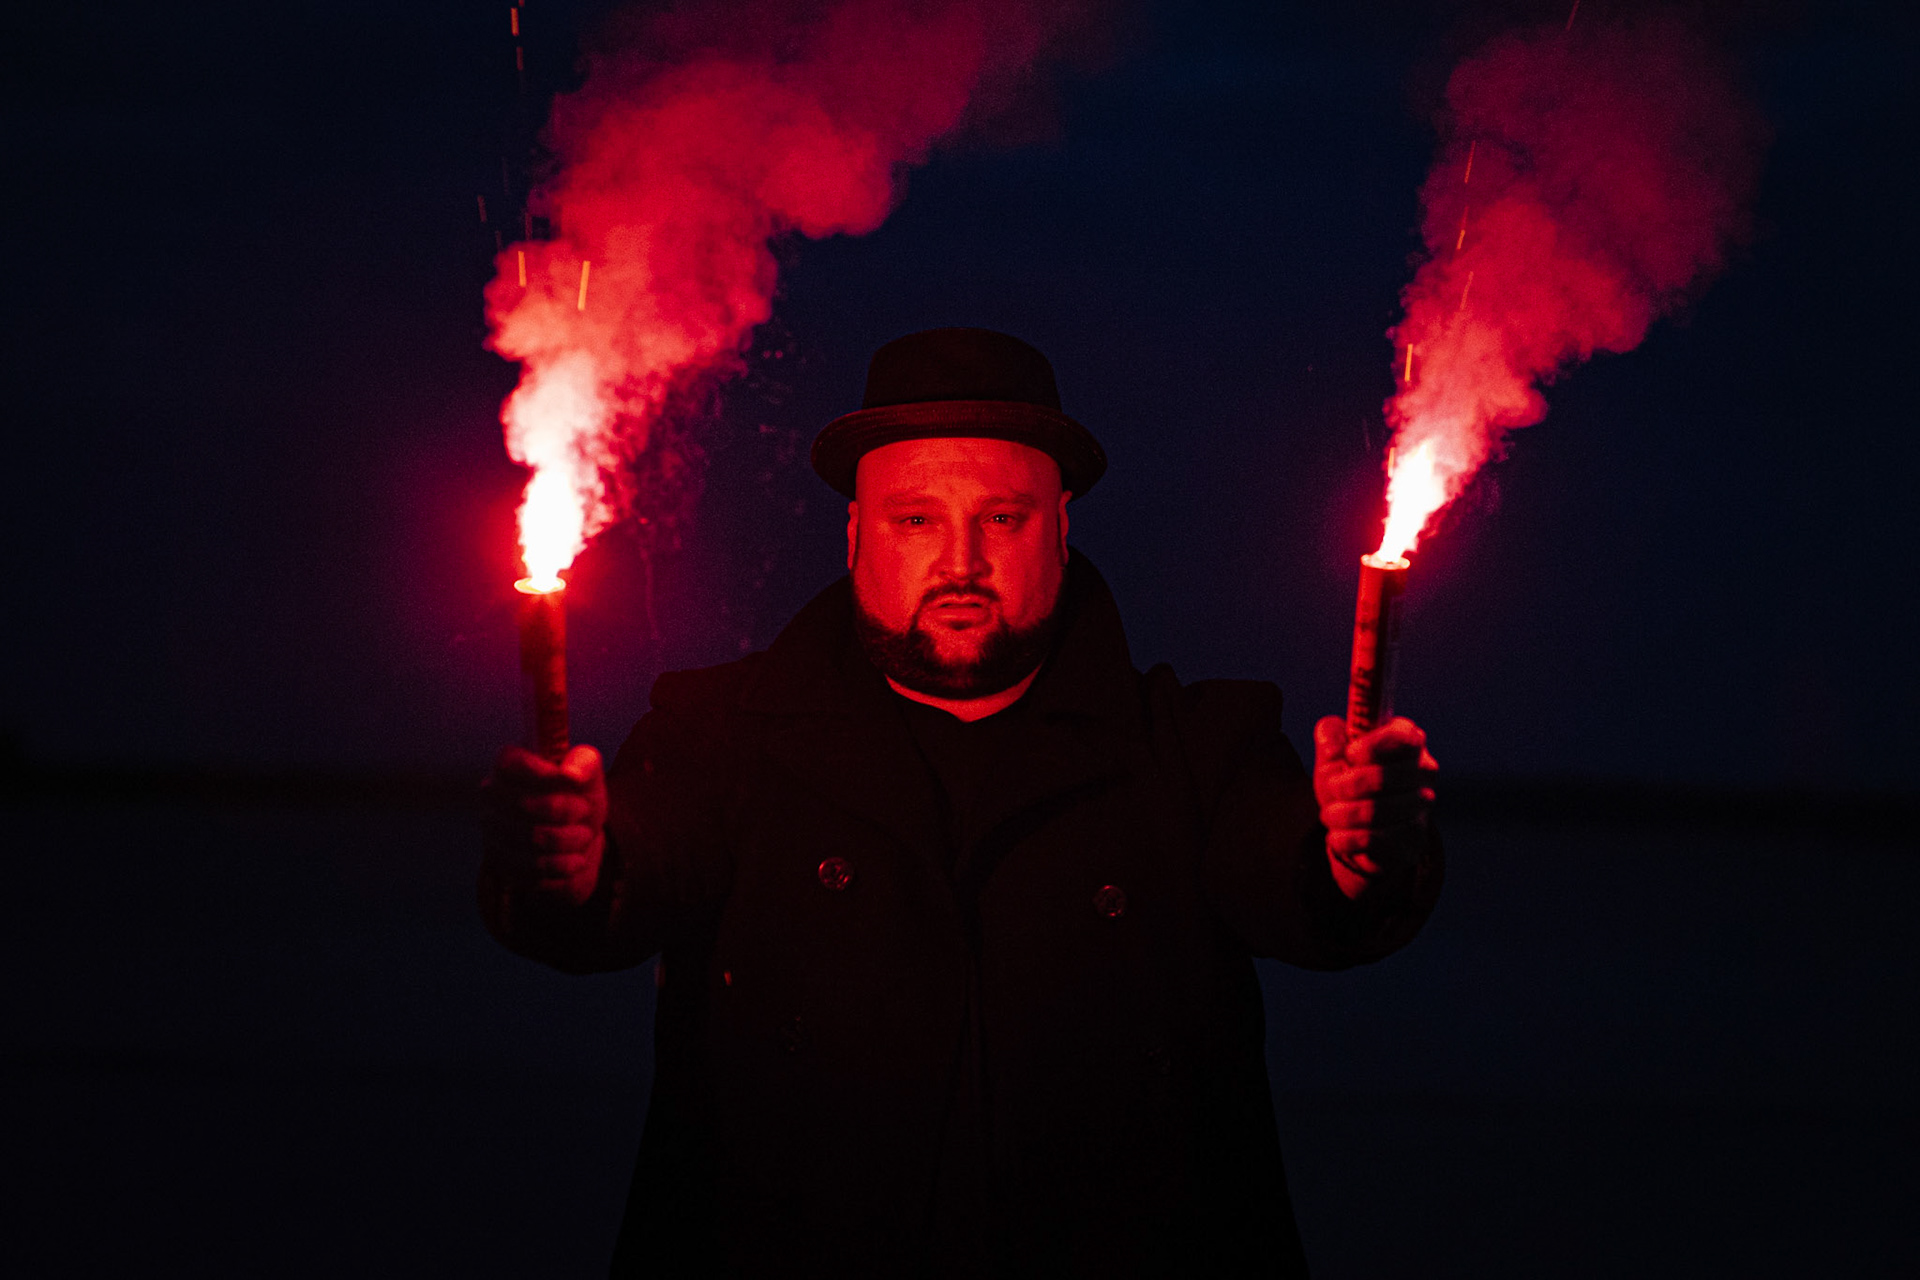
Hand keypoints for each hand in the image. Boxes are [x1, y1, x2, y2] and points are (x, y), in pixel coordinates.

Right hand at [482, 744, 607, 906]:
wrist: (577, 838)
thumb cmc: (578, 798)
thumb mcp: (589, 776)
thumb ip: (585, 764)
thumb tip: (572, 774)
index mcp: (508, 764)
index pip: (515, 765)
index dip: (549, 776)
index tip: (576, 783)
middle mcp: (490, 796)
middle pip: (525, 805)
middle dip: (566, 811)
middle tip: (586, 811)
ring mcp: (491, 830)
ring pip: (533, 838)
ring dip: (570, 839)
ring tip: (584, 835)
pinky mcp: (501, 862)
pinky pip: (533, 867)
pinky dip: (564, 864)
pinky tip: (576, 859)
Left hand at [1313, 717, 1436, 900]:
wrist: (1359, 833)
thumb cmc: (1350, 785)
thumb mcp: (1334, 758)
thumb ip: (1331, 739)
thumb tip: (1329, 733)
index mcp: (1410, 742)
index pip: (1403, 736)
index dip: (1372, 746)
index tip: (1350, 755)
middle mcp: (1424, 773)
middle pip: (1382, 778)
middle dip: (1344, 786)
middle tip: (1332, 789)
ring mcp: (1422, 808)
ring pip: (1374, 812)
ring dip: (1341, 814)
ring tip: (1330, 815)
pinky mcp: (1412, 841)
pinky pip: (1372, 840)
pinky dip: (1345, 838)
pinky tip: (1337, 835)